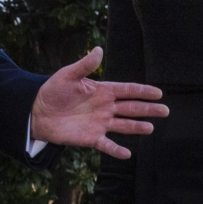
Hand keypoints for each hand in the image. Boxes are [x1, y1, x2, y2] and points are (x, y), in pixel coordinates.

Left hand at [30, 47, 168, 158]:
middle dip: (148, 109)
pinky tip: (127, 154)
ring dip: (137, 127)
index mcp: (102, 91)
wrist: (37, 112)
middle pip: (131, 108)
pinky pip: (107, 144)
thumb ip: (85, 65)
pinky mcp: (91, 137)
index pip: (127, 90)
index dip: (143, 91)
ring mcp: (100, 123)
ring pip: (124, 125)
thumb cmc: (53, 91)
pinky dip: (116, 150)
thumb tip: (99, 49)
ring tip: (150, 128)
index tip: (158, 92)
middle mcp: (105, 107)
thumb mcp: (68, 75)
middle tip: (165, 110)